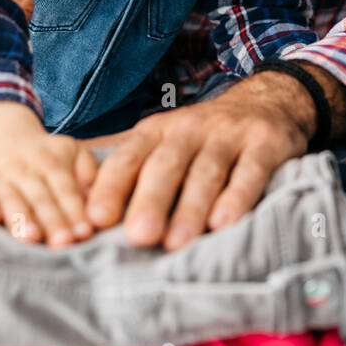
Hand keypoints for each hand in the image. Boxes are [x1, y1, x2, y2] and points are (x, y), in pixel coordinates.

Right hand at [0, 100, 97, 245]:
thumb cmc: (44, 154)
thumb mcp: (72, 152)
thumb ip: (89, 173)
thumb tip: (101, 202)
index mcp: (53, 162)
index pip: (66, 189)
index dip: (75, 210)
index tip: (85, 233)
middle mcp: (25, 168)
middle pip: (41, 198)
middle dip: (52, 221)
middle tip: (63, 243)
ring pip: (11, 199)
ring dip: (21, 219)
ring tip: (31, 238)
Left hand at [84, 67, 319, 250]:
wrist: (269, 102)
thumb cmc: (203, 137)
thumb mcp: (162, 140)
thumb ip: (127, 166)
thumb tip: (76, 194)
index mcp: (157, 131)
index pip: (129, 157)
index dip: (111, 186)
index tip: (95, 219)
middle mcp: (189, 129)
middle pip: (166, 164)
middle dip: (150, 200)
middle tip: (138, 237)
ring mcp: (228, 135)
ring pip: (207, 171)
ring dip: (191, 207)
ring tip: (177, 243)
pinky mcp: (264, 143)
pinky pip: (250, 171)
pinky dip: (238, 196)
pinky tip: (225, 222)